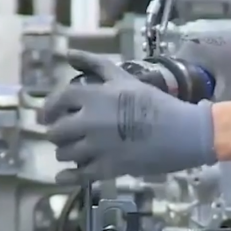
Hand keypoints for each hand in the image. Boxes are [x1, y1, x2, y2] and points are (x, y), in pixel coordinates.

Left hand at [43, 50, 216, 183]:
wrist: (182, 132)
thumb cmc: (156, 102)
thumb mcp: (125, 78)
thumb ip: (95, 65)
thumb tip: (69, 54)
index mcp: (92, 97)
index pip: (57, 102)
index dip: (49, 110)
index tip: (47, 116)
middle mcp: (88, 121)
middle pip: (56, 131)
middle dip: (58, 133)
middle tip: (65, 135)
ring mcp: (97, 147)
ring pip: (65, 153)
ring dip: (66, 153)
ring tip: (75, 152)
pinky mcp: (108, 168)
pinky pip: (79, 175)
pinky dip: (68, 176)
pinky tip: (64, 176)